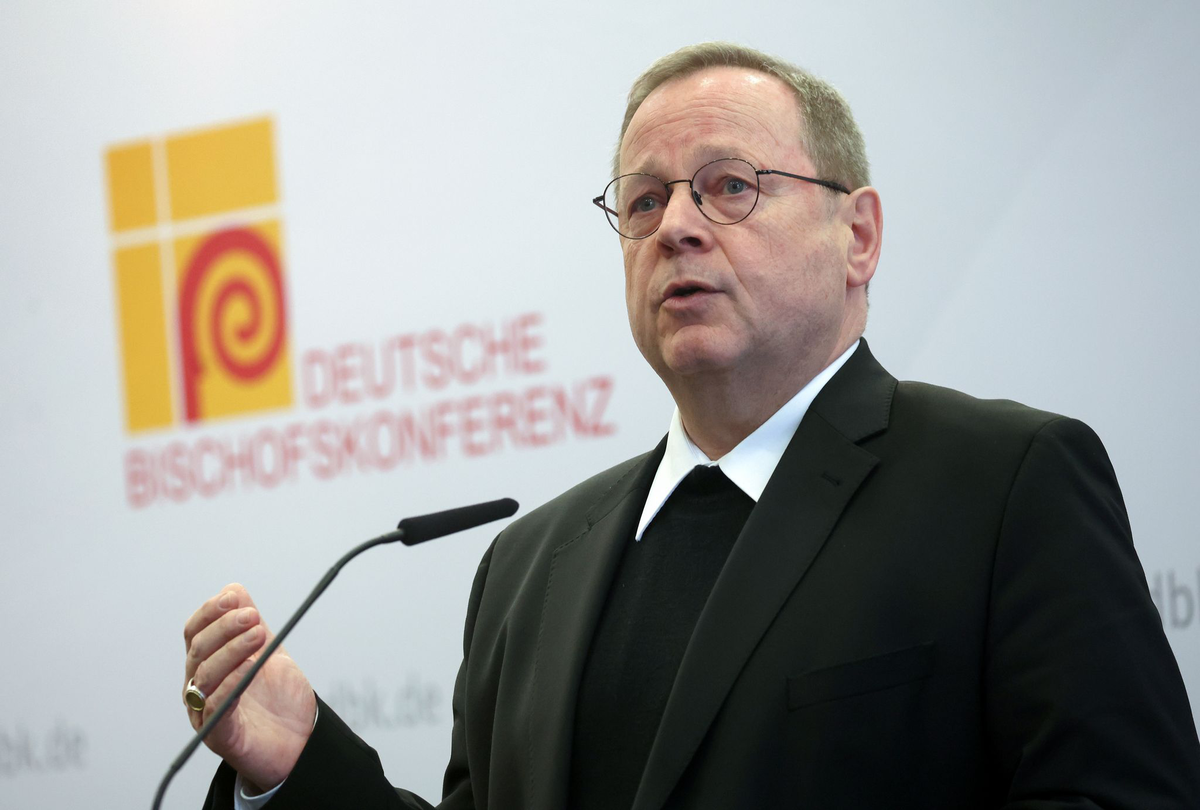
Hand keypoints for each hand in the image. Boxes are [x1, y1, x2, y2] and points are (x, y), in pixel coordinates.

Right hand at [183, 583, 316, 790]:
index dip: (210, 612)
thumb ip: (252, 624)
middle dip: (225, 628)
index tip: (233, 598)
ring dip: (231, 650)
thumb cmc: (279, 699)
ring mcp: (205, 712)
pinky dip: (231, 682)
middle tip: (252, 616)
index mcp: (207, 663)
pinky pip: (216, 706)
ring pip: (205, 675)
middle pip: (198, 650)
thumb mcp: (268, 652)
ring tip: (258, 634)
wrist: (300, 741)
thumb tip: (235, 590)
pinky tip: (249, 667)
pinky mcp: (219, 735)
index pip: (195, 632)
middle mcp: (199, 686)